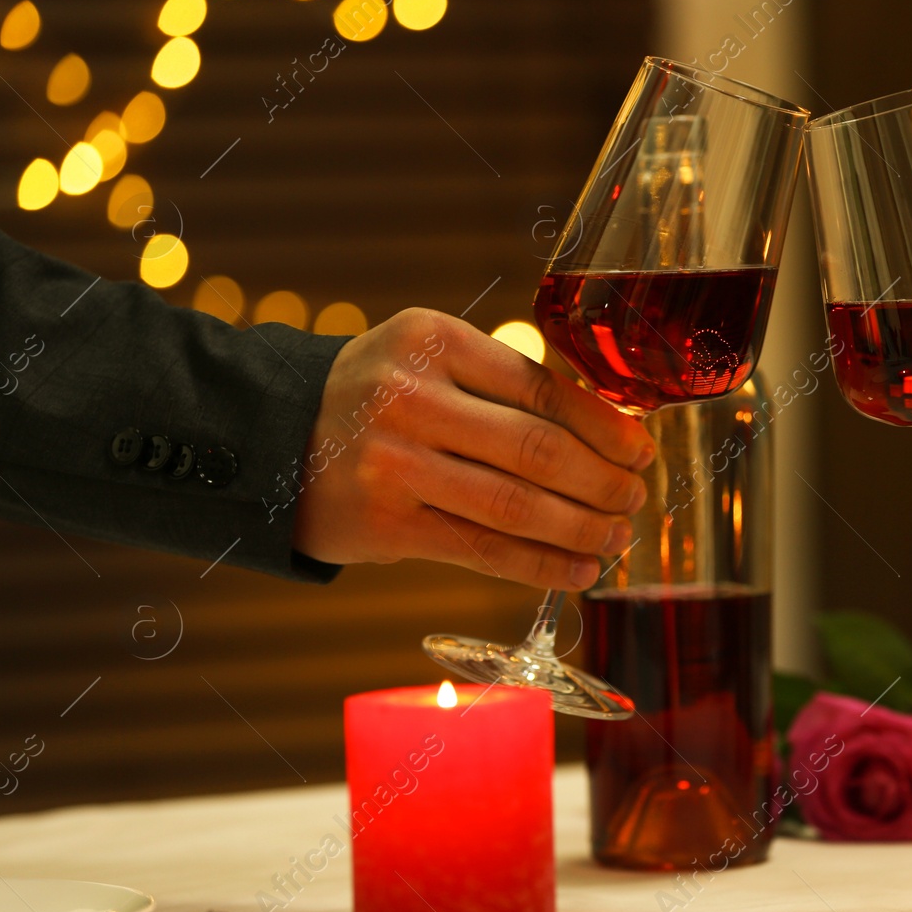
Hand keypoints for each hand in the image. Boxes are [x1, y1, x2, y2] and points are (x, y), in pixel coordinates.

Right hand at [292, 308, 653, 589]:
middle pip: (537, 449)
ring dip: (580, 528)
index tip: (641, 450)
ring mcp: (395, 464)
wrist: (270, 437)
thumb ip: (503, 384)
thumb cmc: (376, 396)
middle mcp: (411, 399)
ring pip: (515, 505)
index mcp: (434, 342)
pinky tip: (577, 569)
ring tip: (615, 538)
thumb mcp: (429, 358)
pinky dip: (540, 564)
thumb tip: (610, 432)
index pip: (542, 388)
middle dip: (602, 482)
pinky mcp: (385, 525)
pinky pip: (482, 550)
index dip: (605, 427)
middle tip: (635, 499)